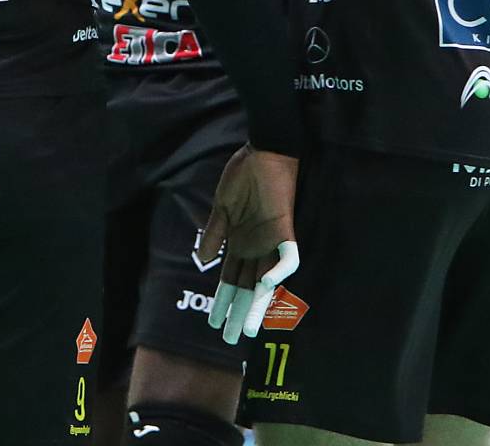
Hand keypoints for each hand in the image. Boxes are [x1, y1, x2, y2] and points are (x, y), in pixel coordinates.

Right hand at [197, 146, 299, 343]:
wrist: (265, 149)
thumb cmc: (243, 174)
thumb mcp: (222, 206)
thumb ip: (214, 232)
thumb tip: (203, 259)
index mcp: (240, 242)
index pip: (230, 279)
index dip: (222, 301)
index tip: (213, 323)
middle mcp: (256, 247)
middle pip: (245, 287)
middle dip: (237, 313)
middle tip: (230, 340)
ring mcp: (271, 241)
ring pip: (265, 281)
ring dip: (258, 304)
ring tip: (249, 327)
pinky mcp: (285, 228)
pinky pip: (287, 256)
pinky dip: (279, 271)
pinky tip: (268, 285)